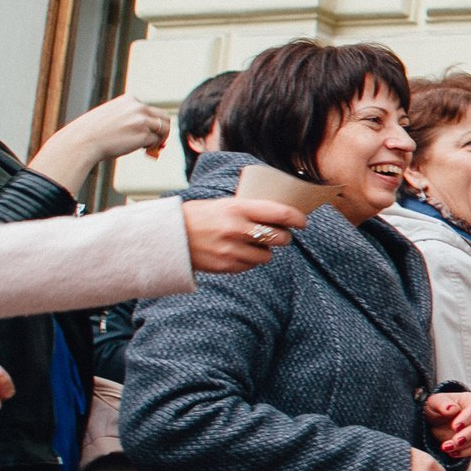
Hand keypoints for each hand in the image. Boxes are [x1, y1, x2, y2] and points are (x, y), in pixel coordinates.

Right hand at [31, 94, 170, 191]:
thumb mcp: (112, 116)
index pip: (150, 109)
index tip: (147, 131)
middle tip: (159, 140)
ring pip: (164, 129)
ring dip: (160, 139)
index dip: (152, 122)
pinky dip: (151, 147)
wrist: (83, 141)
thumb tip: (147, 130)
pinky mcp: (144, 135)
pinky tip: (139, 149)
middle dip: (163, 129)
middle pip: (164, 117)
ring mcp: (142, 121)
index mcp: (130, 100)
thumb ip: (129, 118)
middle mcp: (138, 107)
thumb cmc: (94, 131)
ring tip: (149, 147)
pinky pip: (156, 142)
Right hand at [182, 197, 306, 273]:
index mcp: (237, 208)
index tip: (303, 222)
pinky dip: (249, 261)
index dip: (297, 218)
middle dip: (283, 237)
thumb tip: (277, 214)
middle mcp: (236, 229)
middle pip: (279, 238)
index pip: (279, 213)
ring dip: (265, 251)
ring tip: (252, 244)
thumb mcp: (222, 205)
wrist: (168, 236)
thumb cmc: (197, 217)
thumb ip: (247, 210)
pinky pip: (250, 266)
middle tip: (279, 235)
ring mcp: (231, 249)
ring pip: (267, 256)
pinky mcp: (226, 265)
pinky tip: (238, 252)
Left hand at [423, 390, 470, 460]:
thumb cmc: (435, 408)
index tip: (454, 427)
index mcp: (470, 400)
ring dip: (463, 446)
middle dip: (467, 435)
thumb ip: (442, 404)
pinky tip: (452, 453)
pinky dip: (465, 452)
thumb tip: (452, 409)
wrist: (433, 420)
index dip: (466, 418)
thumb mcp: (433, 402)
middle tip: (455, 441)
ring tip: (446, 448)